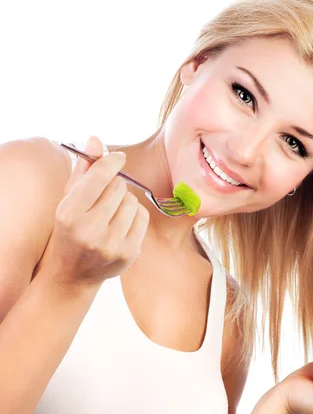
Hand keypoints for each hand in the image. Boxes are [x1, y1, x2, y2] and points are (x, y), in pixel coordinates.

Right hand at [47, 136, 148, 287]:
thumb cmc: (71, 228)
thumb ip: (83, 169)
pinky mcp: (129, 253)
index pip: (99, 178)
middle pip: (119, 187)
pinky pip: (142, 216)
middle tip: (104, 198)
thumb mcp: (69, 199)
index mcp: (69, 214)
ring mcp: (111, 244)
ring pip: (133, 201)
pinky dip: (134, 215)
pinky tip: (120, 225)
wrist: (73, 274)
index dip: (112, 162)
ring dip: (125, 201)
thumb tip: (96, 139)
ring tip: (110, 214)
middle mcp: (90, 231)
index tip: (118, 157)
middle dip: (114, 186)